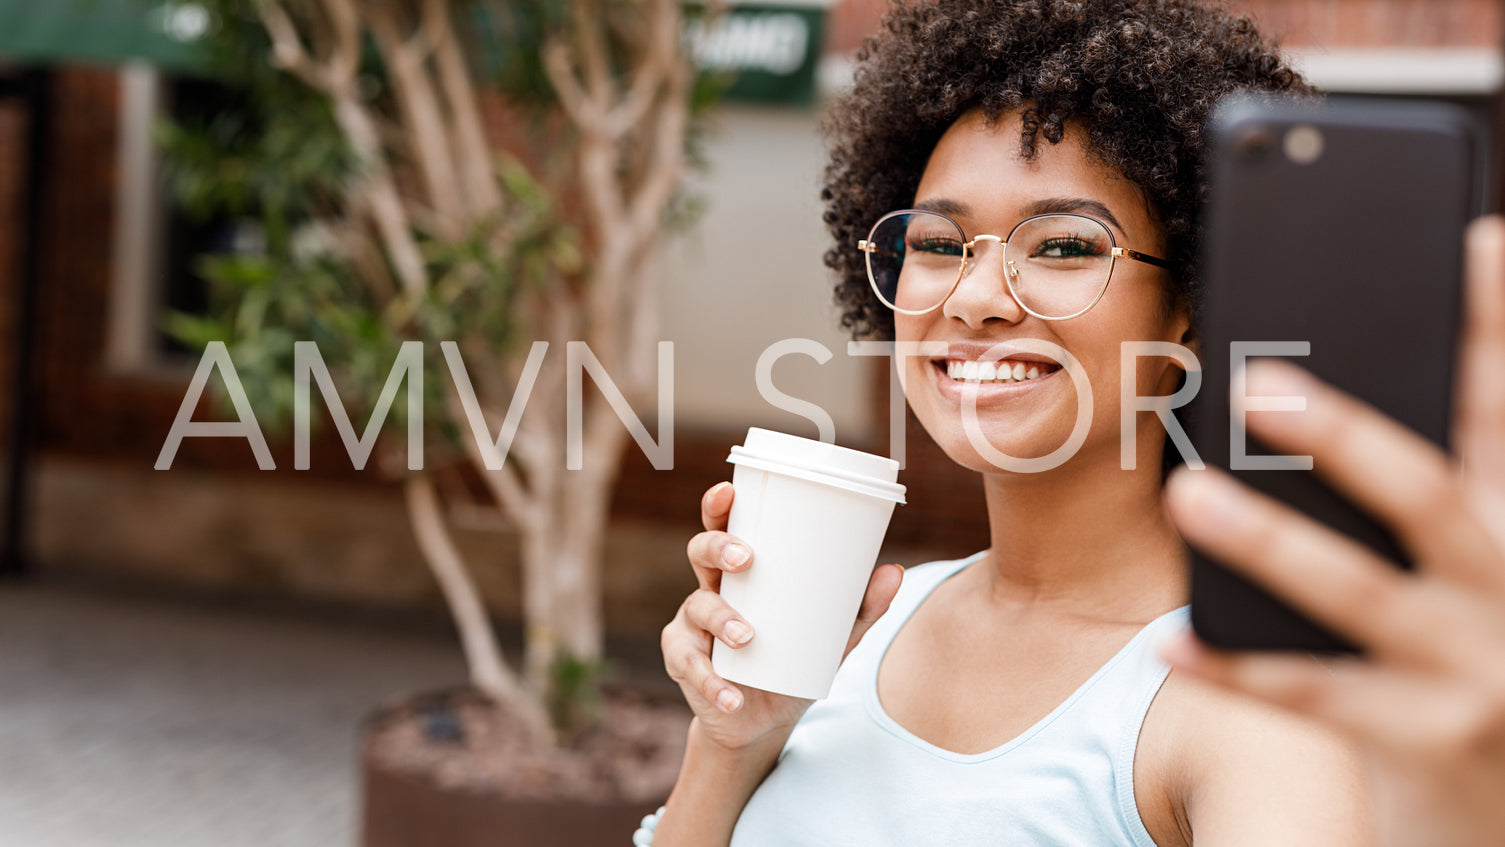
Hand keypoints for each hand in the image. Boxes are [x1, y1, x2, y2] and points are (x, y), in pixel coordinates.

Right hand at [661, 481, 903, 752]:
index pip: (723, 526)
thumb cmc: (793, 661)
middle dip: (718, 548)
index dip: (719, 506)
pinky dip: (713, 683)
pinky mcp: (684, 663)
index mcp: (740, 571)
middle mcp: (711, 589)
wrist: (763, 721)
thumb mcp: (833, 635)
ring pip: (697, 608)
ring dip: (721, 619)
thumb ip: (862, 607)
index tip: (729, 490)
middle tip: (746, 559)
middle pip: (700, 552)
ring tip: (748, 636)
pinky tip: (732, 695)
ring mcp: (692, 626)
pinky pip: (691, 666)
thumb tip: (894, 571)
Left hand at [1161, 216, 1504, 846]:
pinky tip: (1169, 642)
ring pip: (1355, 591)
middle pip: (1430, 494)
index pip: (1502, 416)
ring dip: (1266, 538)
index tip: (1474, 239)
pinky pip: (1310, 692)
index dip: (1495, 327)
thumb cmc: (1473, 659)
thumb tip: (1312, 391)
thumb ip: (1432, 495)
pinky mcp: (1423, 738)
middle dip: (1348, 435)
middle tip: (1262, 383)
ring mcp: (1472, 667)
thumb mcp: (1476, 569)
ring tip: (1189, 494)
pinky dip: (1235, 665)